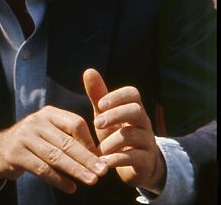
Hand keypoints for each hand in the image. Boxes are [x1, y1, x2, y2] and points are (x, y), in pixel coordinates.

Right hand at [0, 106, 107, 193]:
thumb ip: (68, 137)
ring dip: (76, 170)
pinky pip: (42, 169)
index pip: (75, 123)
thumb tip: (97, 156)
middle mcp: (35, 122)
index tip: (101, 157)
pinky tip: (71, 188)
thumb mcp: (49, 131)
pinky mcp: (15, 154)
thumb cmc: (33, 142)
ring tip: (92, 180)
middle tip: (103, 171)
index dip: (89, 141)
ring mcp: (23, 137)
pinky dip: (59, 180)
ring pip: (55, 156)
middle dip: (87, 158)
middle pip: (66, 142)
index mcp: (48, 113)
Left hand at [83, 68, 165, 192]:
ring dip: (111, 141)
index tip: (100, 105)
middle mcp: (143, 123)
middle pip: (136, 110)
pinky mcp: (146, 161)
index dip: (117, 97)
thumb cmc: (117, 134)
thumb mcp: (106, 115)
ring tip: (98, 149)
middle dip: (115, 115)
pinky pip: (135, 157)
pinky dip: (117, 159)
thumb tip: (89, 70)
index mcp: (133, 109)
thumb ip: (98, 95)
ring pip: (133, 135)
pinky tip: (103, 161)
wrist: (136, 165)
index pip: (132, 94)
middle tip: (97, 123)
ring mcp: (147, 142)